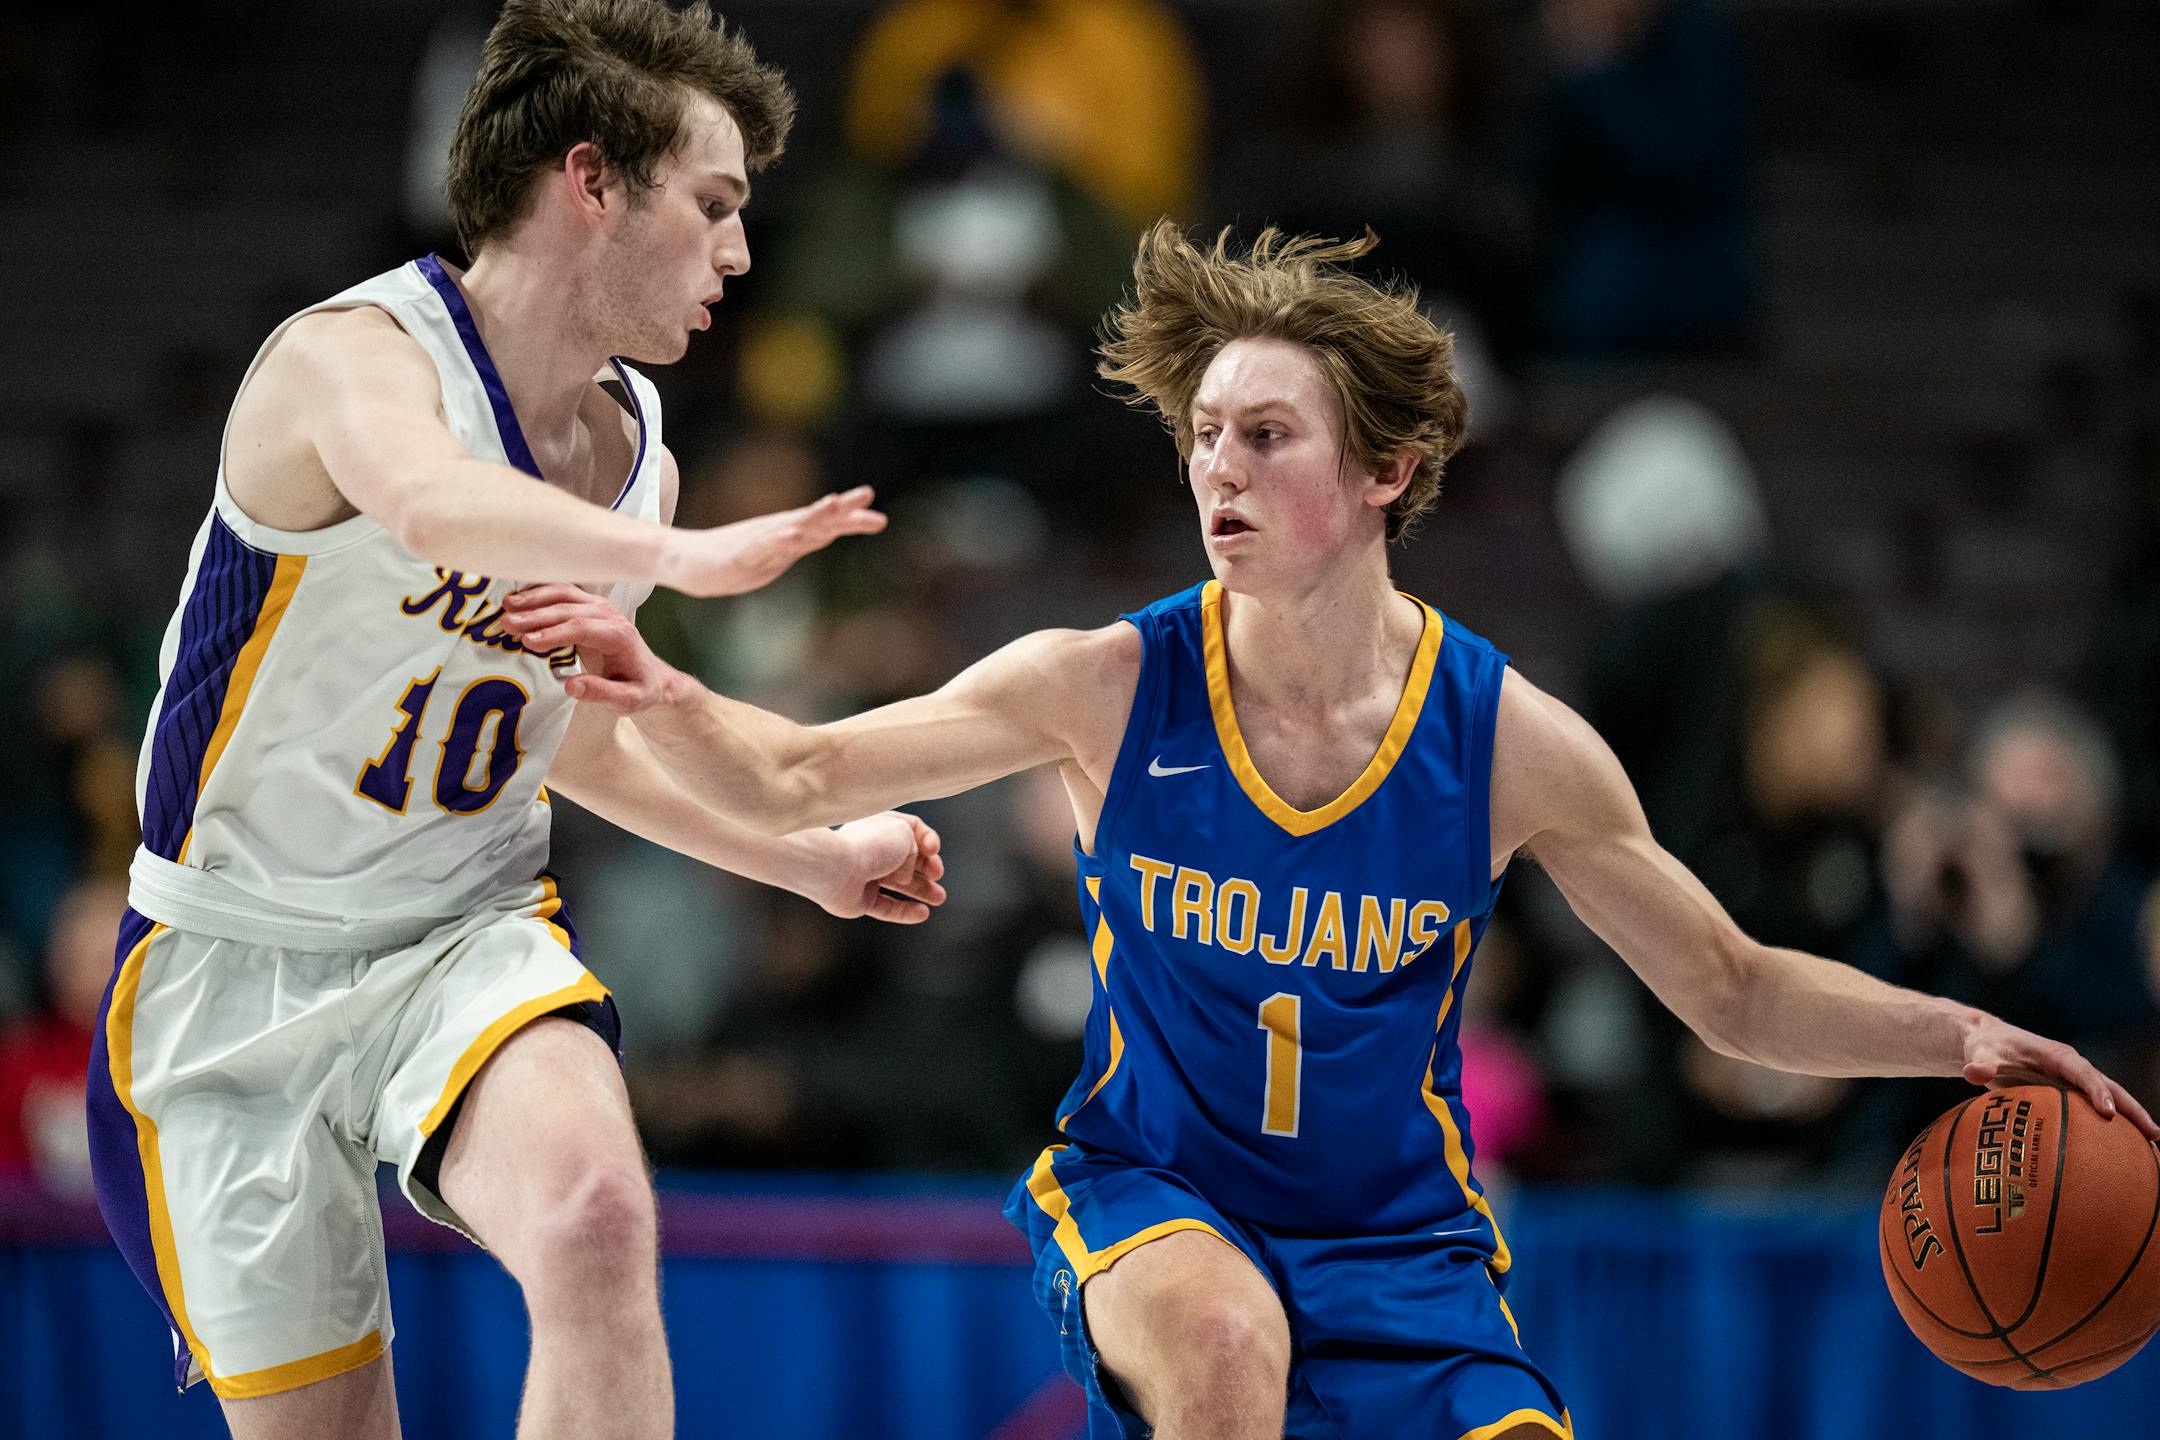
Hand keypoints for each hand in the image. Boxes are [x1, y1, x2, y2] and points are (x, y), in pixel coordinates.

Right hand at [501, 584, 687, 713]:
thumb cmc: (637, 688)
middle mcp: (610, 615)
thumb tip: (570, 686)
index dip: (554, 633)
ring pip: (564, 594)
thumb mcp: (627, 700)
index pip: (583, 628)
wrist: (650, 675)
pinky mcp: (589, 605)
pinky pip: (563, 592)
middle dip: (536, 615)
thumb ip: (601, 694)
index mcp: (619, 636)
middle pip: (569, 608)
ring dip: (534, 598)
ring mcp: (599, 606)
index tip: (528, 642)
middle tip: (507, 624)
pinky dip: (540, 592)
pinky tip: (519, 597)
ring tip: (507, 606)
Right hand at [659, 486, 885, 596]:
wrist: (686, 562)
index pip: (825, 526)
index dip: (851, 519)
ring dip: (813, 516)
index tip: (877, 514)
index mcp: (788, 536)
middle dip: (840, 509)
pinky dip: (778, 540)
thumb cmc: (734, 559)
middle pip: (814, 519)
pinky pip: (761, 547)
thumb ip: (801, 542)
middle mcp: (776, 533)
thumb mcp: (777, 554)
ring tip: (832, 505)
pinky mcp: (738, 554)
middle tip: (866, 494)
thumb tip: (828, 531)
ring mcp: (757, 542)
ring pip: (790, 527)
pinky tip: (791, 534)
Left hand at [808, 812, 946, 924]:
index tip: (933, 849)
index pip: (912, 829)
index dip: (928, 839)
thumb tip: (906, 876)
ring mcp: (865, 875)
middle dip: (927, 867)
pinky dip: (904, 911)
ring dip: (921, 890)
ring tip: (939, 898)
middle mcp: (872, 848)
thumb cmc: (870, 844)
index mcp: (880, 825)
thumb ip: (915, 851)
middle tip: (937, 874)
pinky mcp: (859, 899)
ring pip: (898, 884)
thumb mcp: (906, 833)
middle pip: (907, 859)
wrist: (836, 867)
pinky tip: (922, 913)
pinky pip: (886, 907)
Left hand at [1962, 1017, 2159, 1141]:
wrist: (1987, 1042)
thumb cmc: (1985, 1048)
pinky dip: (2115, 1123)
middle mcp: (2072, 1066)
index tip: (2108, 1113)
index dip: (2096, 1091)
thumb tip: (1973, 1073)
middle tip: (2153, 1133)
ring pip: (2110, 1096)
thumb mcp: (1980, 1054)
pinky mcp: (2070, 1090)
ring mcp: (2074, 1078)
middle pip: (2109, 1086)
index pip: (2082, 1072)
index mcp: (2055, 1055)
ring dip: (2132, 1118)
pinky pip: (2096, 1106)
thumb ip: (1979, 1063)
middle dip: (2131, 1108)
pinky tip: (2127, 1148)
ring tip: (2155, 1144)